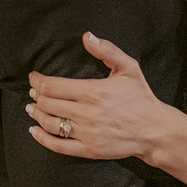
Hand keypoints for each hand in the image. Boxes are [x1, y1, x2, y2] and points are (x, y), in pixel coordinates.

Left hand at [26, 32, 167, 161]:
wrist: (155, 131)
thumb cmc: (140, 97)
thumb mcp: (128, 68)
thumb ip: (107, 50)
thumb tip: (86, 36)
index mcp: (93, 92)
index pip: (52, 86)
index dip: (37, 81)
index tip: (33, 78)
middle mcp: (87, 113)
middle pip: (47, 104)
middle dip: (36, 96)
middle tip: (32, 92)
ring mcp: (88, 133)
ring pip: (50, 123)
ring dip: (36, 115)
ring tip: (31, 108)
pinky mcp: (90, 150)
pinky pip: (58, 146)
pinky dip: (42, 138)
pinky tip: (34, 130)